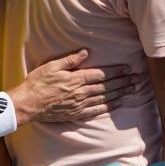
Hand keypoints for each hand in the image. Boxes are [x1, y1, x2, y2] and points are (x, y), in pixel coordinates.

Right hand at [8, 49, 135, 123]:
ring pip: (104, 98)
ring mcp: (79, 104)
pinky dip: (109, 107)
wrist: (28, 104)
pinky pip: (97, 111)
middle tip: (136, 79)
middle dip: (123, 82)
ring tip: (132, 90)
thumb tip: (85, 52)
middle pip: (106, 86)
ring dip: (120, 93)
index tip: (127, 69)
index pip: (100, 74)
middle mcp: (80, 92)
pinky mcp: (76, 114)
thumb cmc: (37, 83)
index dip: (115, 71)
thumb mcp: (51, 66)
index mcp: (75, 79)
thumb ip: (70, 59)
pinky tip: (118, 104)